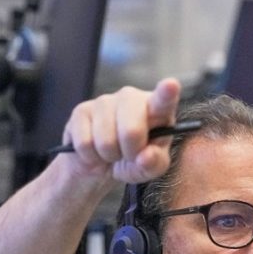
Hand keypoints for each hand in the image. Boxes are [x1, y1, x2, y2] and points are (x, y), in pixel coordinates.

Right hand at [60, 77, 180, 183]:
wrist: (100, 163)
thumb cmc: (133, 160)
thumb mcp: (150, 168)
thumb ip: (154, 163)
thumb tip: (145, 156)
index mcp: (157, 108)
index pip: (163, 99)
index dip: (166, 92)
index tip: (171, 85)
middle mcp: (131, 98)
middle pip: (131, 131)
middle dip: (129, 153)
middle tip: (128, 155)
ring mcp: (104, 101)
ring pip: (105, 141)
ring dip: (108, 156)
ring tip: (111, 152)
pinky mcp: (81, 110)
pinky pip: (85, 143)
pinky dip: (90, 156)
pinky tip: (94, 149)